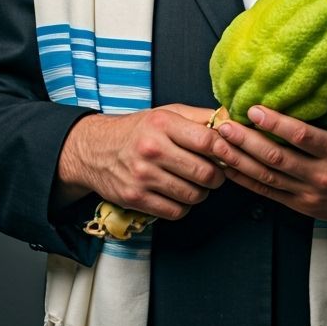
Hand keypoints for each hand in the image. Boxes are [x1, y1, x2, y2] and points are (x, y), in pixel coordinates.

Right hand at [56, 104, 230, 220]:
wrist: (94, 149)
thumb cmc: (138, 130)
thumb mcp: (166, 113)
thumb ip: (200, 117)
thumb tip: (232, 123)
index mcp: (162, 123)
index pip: (208, 141)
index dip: (225, 150)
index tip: (228, 154)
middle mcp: (152, 149)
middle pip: (204, 172)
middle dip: (217, 176)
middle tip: (215, 173)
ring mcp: (142, 175)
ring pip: (193, 195)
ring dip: (201, 193)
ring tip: (195, 183)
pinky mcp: (135, 198)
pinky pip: (176, 212)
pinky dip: (183, 206)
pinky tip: (178, 195)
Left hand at [216, 106, 326, 223]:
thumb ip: (314, 124)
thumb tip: (280, 102)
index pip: (301, 135)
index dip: (275, 123)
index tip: (253, 109)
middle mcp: (322, 174)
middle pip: (277, 157)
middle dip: (247, 141)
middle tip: (225, 126)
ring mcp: (309, 194)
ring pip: (267, 177)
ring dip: (239, 160)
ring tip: (218, 145)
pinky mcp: (299, 208)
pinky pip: (267, 193)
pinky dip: (245, 180)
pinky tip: (228, 167)